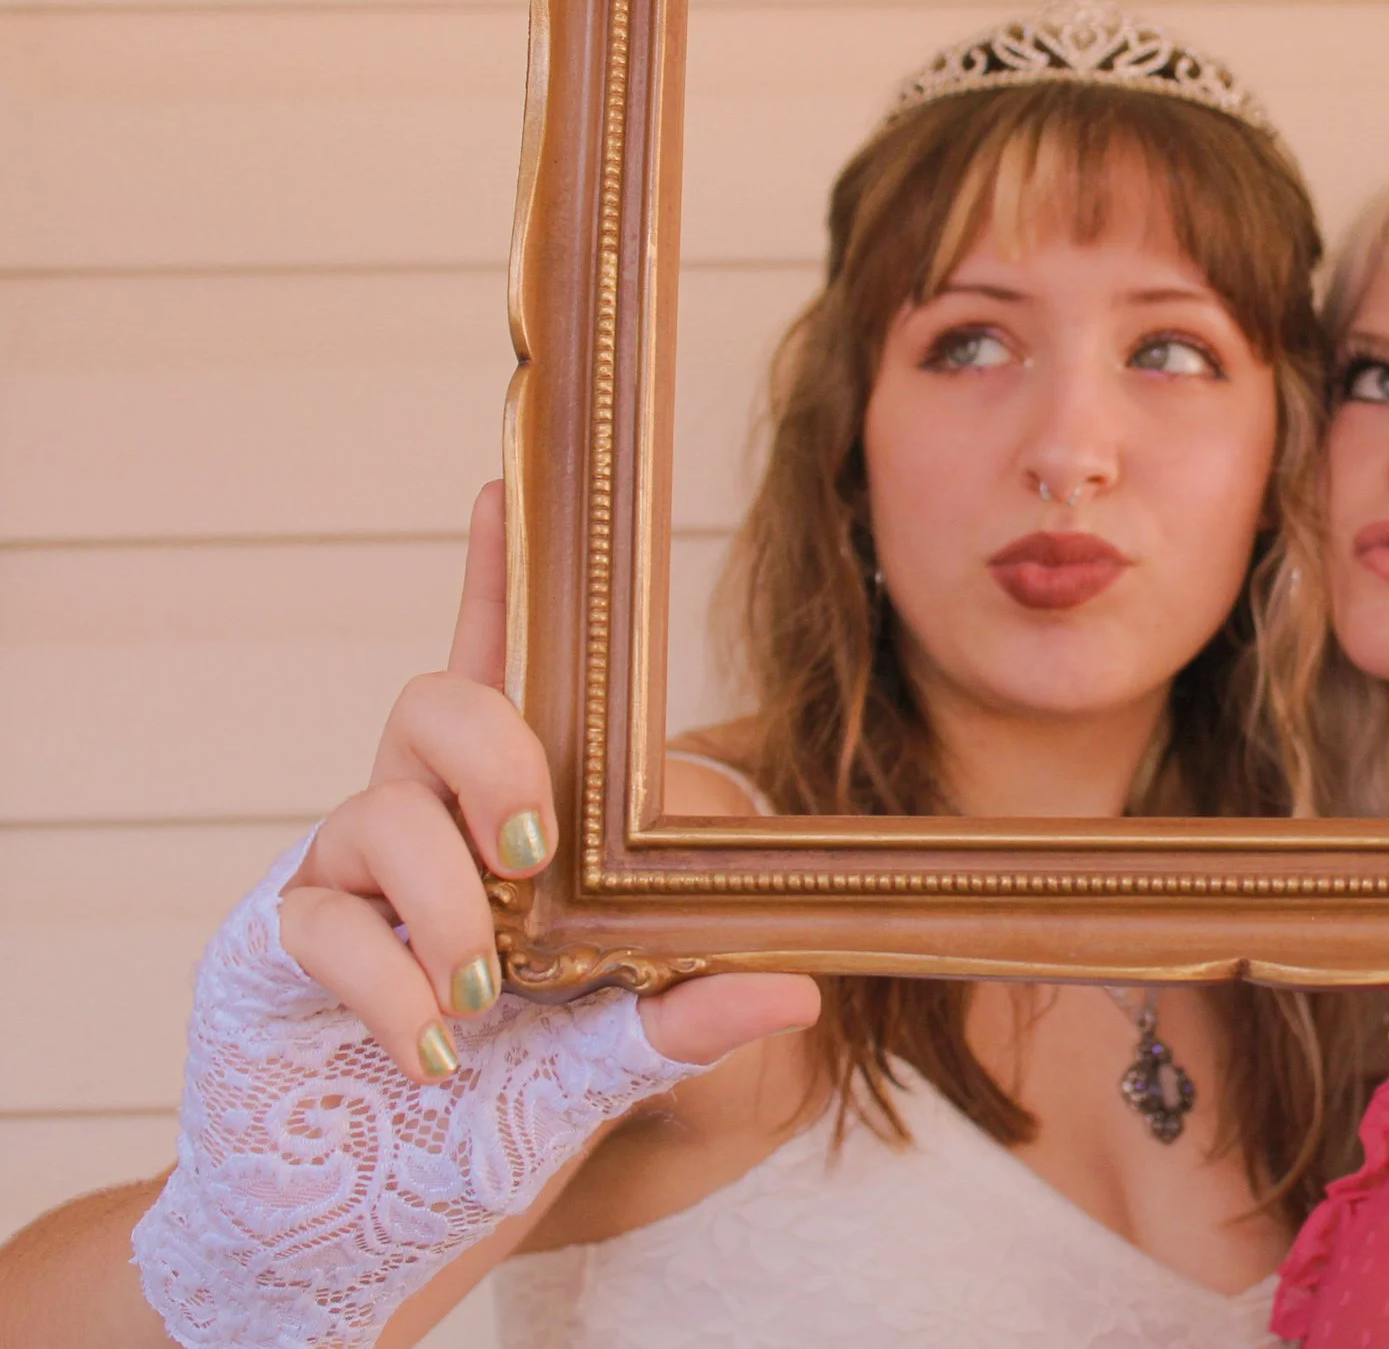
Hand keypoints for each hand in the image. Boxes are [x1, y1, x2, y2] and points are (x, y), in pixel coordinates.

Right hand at [132, 483, 818, 1348]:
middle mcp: (409, 829)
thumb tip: (798, 992)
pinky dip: (391, 987)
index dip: (494, 584)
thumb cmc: (483, 1120)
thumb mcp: (600, 1071)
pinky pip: (324, 923)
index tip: (501, 485)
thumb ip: (679, 1025)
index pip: (494, 681)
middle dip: (496, 758)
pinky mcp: (271, 951)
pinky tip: (433, 1049)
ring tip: (487, 994)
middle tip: (534, 858)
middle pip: (432, 705)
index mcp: (491, 829)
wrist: (365, 1222)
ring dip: (449, 904)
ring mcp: (336, 884)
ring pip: (379, 809)